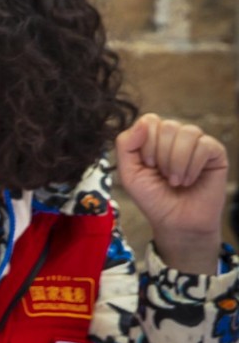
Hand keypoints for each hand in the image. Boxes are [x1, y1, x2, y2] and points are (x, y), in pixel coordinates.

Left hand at [115, 114, 227, 275]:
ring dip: (177, 162)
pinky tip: (189, 180)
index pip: (149, 120)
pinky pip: (205, 145)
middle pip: (168, 126)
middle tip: (163, 176)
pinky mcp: (215, 153)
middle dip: (162, 156)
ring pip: (188, 132)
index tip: (148, 166)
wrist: (176, 221)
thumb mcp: (129, 172)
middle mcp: (175, 136)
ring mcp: (196, 143)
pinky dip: (193, 166)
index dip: (147, 144)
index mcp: (154, 137)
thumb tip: (143, 122)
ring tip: (176, 180)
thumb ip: (126, 145)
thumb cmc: (153, 197)